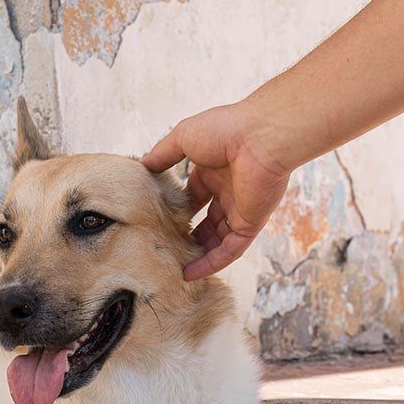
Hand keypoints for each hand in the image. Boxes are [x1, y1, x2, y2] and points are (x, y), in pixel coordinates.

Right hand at [142, 102, 292, 279]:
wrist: (261, 138)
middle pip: (206, 220)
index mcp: (214, 170)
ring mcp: (240, 209)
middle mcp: (228, 191)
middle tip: (166, 248)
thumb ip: (162, 154)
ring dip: (198, 253)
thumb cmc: (224, 130)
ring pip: (217, 239)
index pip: (194, 195)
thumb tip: (142, 166)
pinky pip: (230, 250)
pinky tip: (191, 273)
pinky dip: (212, 263)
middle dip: (188, 234)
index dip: (178, 209)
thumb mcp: (182, 138)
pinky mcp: (251, 224)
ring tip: (173, 266)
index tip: (158, 222)